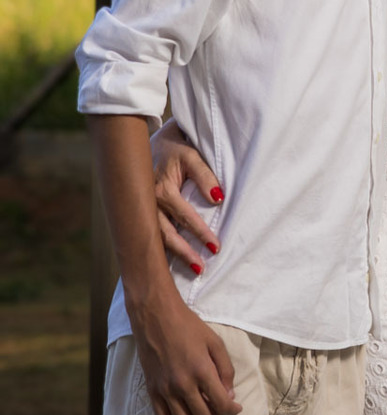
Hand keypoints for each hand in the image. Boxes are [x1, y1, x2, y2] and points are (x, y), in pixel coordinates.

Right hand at [130, 291, 239, 414]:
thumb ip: (226, 369)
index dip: (232, 410)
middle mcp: (183, 385)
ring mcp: (165, 390)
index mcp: (202, 371)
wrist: (156, 316)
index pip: (221, 405)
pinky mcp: (151, 390)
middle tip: (217, 404)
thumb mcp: (215, 342)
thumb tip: (229, 394)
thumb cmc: (188, 325)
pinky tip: (181, 407)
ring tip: (200, 407)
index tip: (235, 407)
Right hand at [150, 121, 222, 268]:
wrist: (148, 145)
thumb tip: (217, 198)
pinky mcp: (140, 213)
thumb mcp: (191, 156)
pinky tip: (168, 262)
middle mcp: (149, 203)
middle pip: (167, 234)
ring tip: (192, 269)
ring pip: (156, 238)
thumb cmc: (174, 150)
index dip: (200, 233)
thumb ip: (205, 176)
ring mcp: (142, 210)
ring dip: (173, 255)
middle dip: (184, 252)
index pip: (185, 216)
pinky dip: (159, 249)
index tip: (215, 247)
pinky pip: (149, 234)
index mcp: (161, 190)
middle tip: (201, 268)